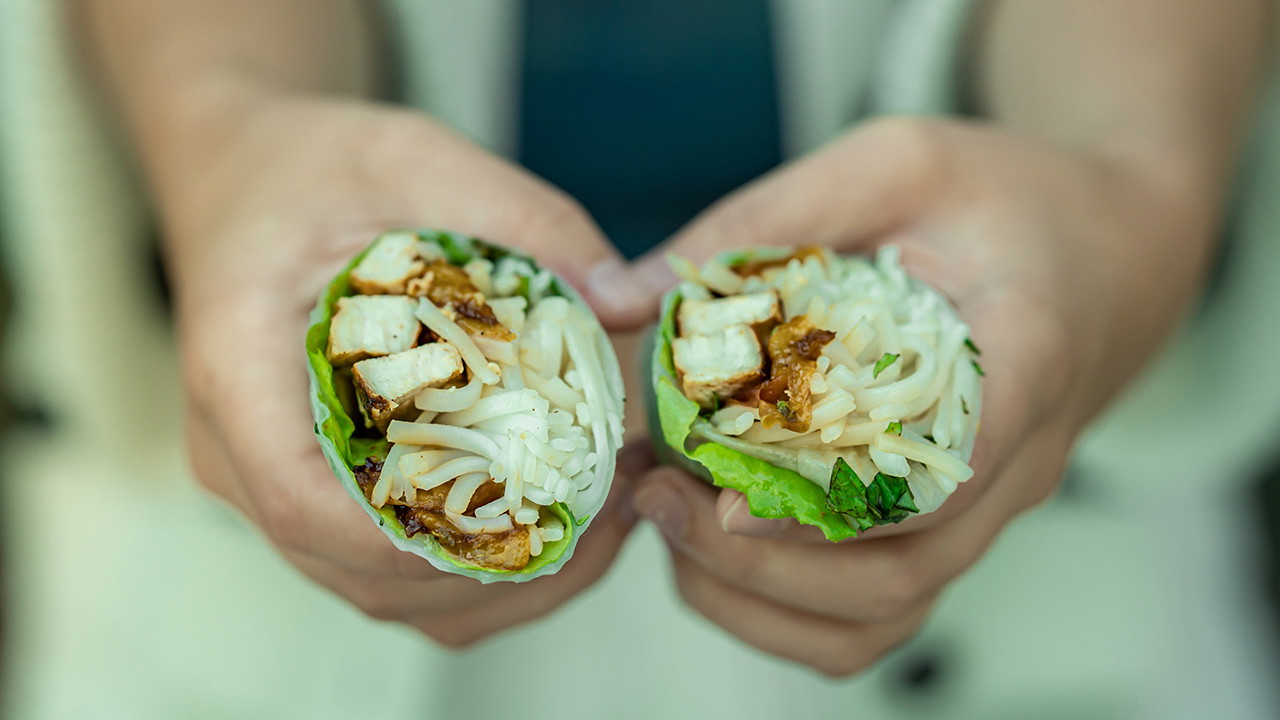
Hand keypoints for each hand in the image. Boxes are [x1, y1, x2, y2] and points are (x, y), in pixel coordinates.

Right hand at [171, 92, 654, 645]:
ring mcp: (270, 484)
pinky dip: (476, 576)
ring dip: (498, 585)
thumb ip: (523, 218)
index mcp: (237, 368)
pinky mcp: (311, 494)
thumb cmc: (314, 168)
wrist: (248, 180)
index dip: (417, 537)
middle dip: (495, 569)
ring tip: (602, 527)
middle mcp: (237, 450)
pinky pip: (389, 575)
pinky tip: (553, 529)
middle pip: (357, 569)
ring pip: (382, 592)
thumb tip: (623, 306)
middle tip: (610, 517)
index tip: (537, 516)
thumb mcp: (416, 155)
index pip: (302, 499)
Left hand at [627, 117, 1215, 674]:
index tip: (722, 500)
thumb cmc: (1001, 197)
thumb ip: (763, 216)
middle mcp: (1018, 463)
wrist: (1106, 251)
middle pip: (895, 575)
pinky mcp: (956, 530)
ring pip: (881, 617)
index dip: (827, 507)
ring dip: (759, 597)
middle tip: (654, 494)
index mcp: (1025, 358)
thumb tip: (617, 296)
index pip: (940, 472)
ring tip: (669, 523)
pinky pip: (876, 618)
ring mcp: (989, 512)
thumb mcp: (892, 160)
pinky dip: (783, 610)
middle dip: (755, 561)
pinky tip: (712, 549)